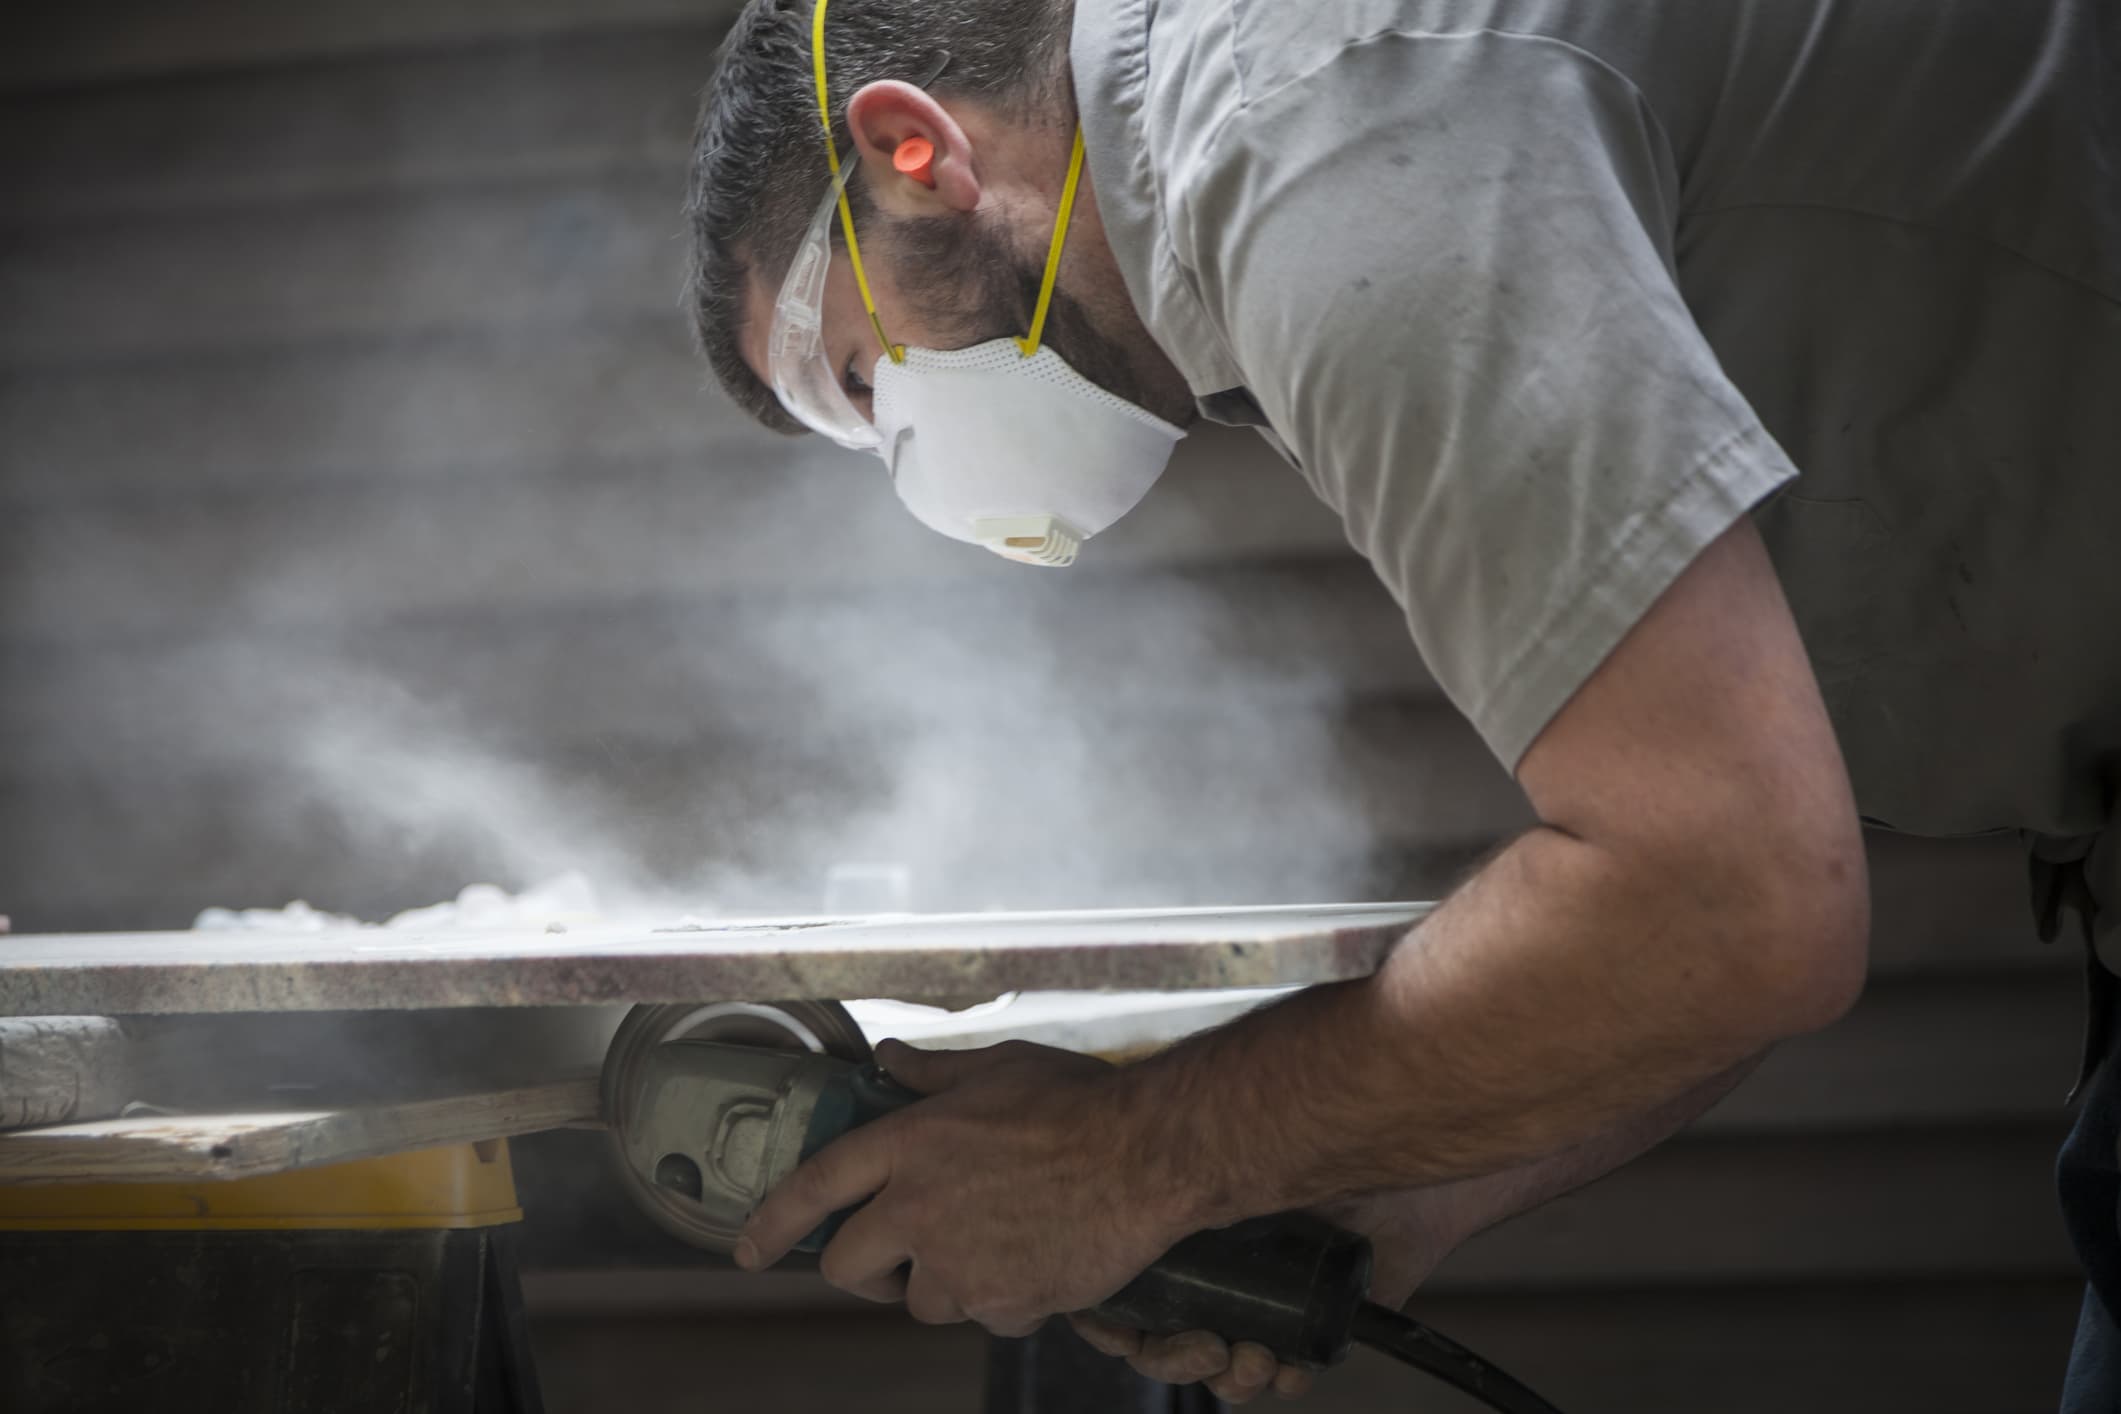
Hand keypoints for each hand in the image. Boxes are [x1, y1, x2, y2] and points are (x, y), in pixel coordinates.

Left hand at [734, 1038, 1198, 1335]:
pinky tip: (1037, 1256)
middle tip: (892, 1255)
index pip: (816, 1185)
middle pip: (850, 1265)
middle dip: (862, 1267)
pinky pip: (987, 1315)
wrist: (1149, 1155)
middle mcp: (921, 1209)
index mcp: (911, 1144)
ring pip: (922, 1299)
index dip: (775, 1220)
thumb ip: (932, 1074)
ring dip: (943, 1281)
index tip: (750, 1248)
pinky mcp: (1004, 1303)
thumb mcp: (997, 1068)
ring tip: (994, 1240)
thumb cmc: (1080, 1102)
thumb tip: (890, 1059)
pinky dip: (1003, 1297)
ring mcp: (961, 1264)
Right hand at [1066, 1185, 1465, 1402]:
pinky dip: (1284, 1379)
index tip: (1121, 1337)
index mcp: (1181, 1228)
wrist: (1394, 1145)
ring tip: (1255, 1360)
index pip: (1125, 1295)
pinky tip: (1288, 1367)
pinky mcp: (1322, 1316)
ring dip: (1230, 1378)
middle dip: (1174, 1360)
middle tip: (1205, 1351)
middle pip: (1168, 1340)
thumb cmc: (1302, 1129)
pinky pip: (1290, 1371)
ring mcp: (1270, 1293)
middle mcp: (1220, 1264)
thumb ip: (1162, 1172)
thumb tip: (1101, 1207)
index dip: (1114, 1326)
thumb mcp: (1216, 1152)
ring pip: (1226, 1363)